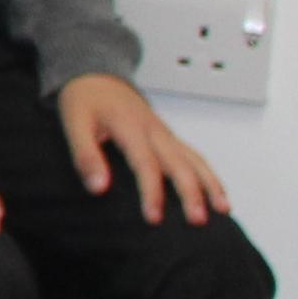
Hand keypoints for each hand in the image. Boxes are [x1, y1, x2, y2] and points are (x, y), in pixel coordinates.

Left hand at [61, 72, 228, 224]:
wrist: (98, 78)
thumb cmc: (85, 101)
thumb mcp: (74, 124)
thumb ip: (85, 156)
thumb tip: (98, 188)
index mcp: (130, 127)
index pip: (146, 164)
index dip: (151, 193)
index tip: (154, 219)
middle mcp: (154, 131)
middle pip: (179, 164)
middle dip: (192, 193)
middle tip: (198, 220)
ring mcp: (165, 134)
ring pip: (195, 159)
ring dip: (211, 184)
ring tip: (223, 209)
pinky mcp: (170, 138)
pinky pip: (194, 156)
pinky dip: (209, 175)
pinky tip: (218, 195)